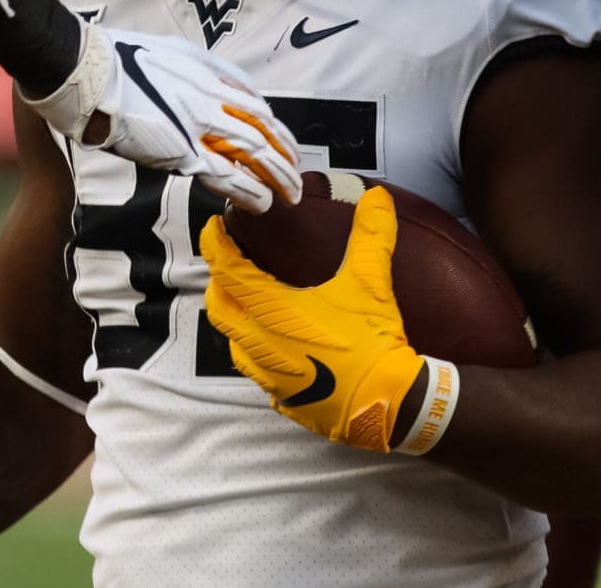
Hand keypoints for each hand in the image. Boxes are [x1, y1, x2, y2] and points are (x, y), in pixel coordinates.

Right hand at [23, 25, 302, 212]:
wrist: (93, 75)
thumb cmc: (123, 61)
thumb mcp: (175, 52)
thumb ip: (204, 69)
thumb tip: (225, 83)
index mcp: (210, 75)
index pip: (256, 106)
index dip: (275, 129)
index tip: (282, 143)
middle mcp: (212, 99)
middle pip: (264, 131)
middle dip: (286, 155)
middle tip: (297, 174)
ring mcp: (200, 126)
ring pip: (254, 155)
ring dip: (277, 177)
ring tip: (291, 195)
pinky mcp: (182, 153)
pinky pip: (226, 176)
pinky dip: (248, 191)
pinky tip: (262, 203)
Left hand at [201, 186, 428, 451]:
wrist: (385, 404)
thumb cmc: (371, 343)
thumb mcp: (370, 284)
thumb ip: (371, 236)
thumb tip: (377, 196)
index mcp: (273, 311)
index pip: (227, 270)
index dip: (215, 244)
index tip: (214, 227)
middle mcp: (260, 344)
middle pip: (218, 308)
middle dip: (218, 283)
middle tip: (229, 264)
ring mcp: (268, 376)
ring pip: (234, 343)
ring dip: (236, 319)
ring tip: (251, 303)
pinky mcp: (282, 398)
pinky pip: (257, 372)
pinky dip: (258, 353)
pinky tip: (278, 346)